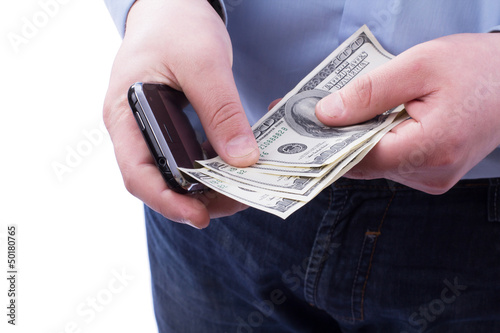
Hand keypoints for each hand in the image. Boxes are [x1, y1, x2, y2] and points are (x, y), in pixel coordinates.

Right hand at [103, 0, 258, 227]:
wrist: (172, 5)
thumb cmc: (175, 24)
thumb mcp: (202, 63)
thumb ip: (221, 111)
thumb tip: (242, 159)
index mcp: (125, 114)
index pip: (136, 173)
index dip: (166, 200)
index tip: (199, 216)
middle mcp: (135, 129)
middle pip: (160, 180)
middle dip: (197, 198)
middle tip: (236, 201)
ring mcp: (154, 129)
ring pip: (178, 173)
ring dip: (210, 185)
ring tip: (243, 188)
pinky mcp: (175, 127)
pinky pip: (192, 156)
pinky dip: (215, 165)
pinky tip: (239, 164)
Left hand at [316, 33, 499, 193]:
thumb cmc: (476, 68)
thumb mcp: (419, 66)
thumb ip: (369, 93)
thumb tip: (326, 115)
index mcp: (431, 150)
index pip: (359, 159)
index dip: (325, 142)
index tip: (296, 127)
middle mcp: (430, 174)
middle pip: (363, 163)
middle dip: (334, 138)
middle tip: (306, 113)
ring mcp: (431, 178)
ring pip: (374, 163)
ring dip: (353, 138)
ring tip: (337, 111)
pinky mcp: (430, 173)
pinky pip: (389, 161)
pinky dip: (372, 141)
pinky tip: (367, 120)